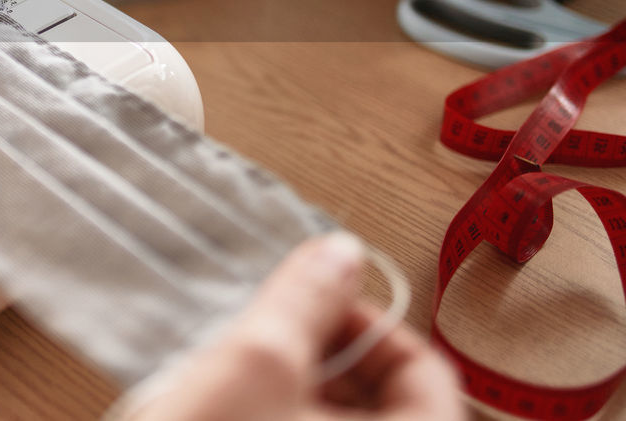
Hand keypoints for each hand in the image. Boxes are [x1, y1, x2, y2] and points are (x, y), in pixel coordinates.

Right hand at [129, 233, 464, 420]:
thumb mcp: (254, 363)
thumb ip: (305, 299)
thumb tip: (339, 254)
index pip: (428, 371)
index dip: (368, 325)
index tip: (314, 307)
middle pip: (390, 404)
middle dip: (328, 359)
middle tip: (271, 343)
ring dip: (298, 395)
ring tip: (239, 384)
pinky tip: (229, 416)